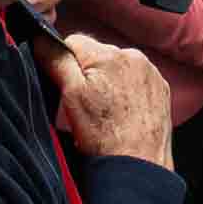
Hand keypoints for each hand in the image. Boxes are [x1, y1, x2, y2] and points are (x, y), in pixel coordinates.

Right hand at [47, 33, 172, 166]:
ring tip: (106, 112)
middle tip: (86, 105)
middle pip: (96, 54)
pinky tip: (123, 113)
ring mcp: (150, 72)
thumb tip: (41, 37)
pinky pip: (135, 80)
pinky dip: (126, 91)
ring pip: (116, 67)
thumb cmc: (105, 136)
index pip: (73, 42)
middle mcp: (133, 56)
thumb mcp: (71, 96)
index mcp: (109, 54)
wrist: (140, 166)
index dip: (63, 64)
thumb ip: (57, 60)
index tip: (66, 87)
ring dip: (108, 82)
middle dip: (87, 73)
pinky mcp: (161, 88)